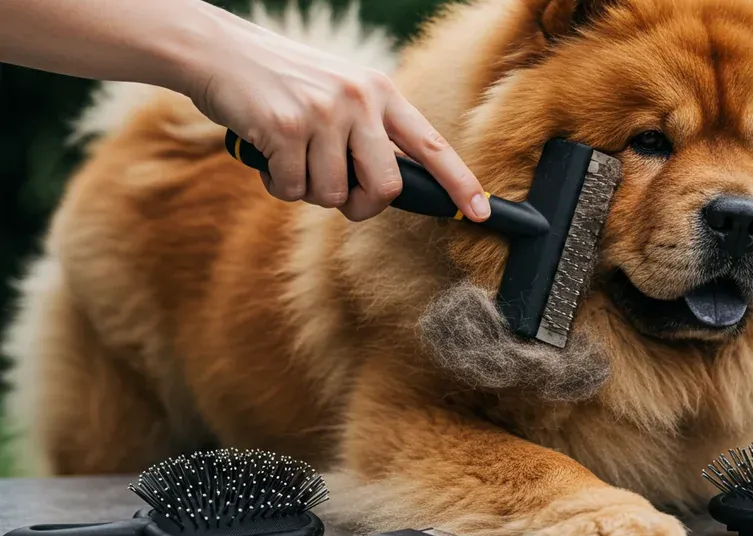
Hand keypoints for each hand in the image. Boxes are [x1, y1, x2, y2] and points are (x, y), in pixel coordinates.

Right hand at [185, 25, 489, 222]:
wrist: (219, 53)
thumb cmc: (282, 83)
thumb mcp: (338, 94)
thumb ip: (368, 133)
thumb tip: (387, 189)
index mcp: (380, 92)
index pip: (432, 146)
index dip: (460, 183)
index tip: (482, 213)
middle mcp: (359, 99)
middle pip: (384, 187)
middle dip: (362, 205)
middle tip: (339, 193)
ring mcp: (323, 112)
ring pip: (332, 195)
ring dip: (308, 190)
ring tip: (291, 156)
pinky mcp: (285, 127)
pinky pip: (293, 189)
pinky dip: (278, 183)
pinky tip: (268, 153)